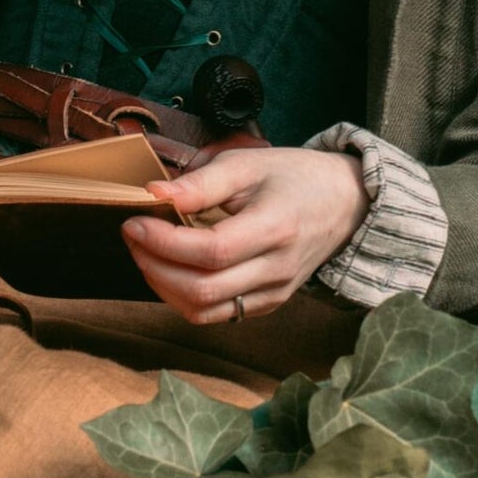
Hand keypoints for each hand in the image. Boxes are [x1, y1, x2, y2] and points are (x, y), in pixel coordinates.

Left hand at [120, 146, 368, 323]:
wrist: (344, 203)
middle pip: (202, 289)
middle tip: (133, 236)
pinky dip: (185, 297)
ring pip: (204, 311)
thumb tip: (153, 193)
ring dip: (164, 287)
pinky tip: (171, 269)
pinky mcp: (268, 304)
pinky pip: (218, 314)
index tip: (134, 221)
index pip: (211, 251)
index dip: (165, 242)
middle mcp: (276, 270)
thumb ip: (201, 182)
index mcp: (275, 229)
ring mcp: (273, 293)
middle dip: (154, 265)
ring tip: (146, 253)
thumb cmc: (294, 176)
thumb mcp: (248, 163)